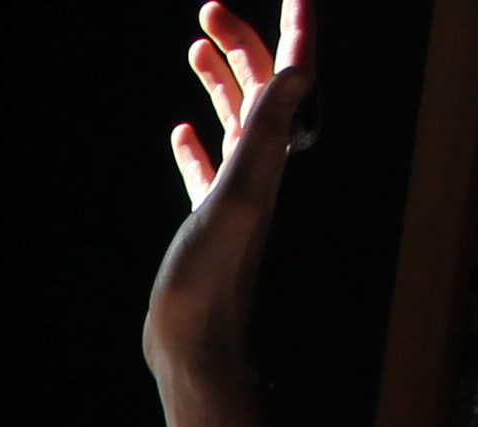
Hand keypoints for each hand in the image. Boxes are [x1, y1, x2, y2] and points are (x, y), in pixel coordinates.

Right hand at [150, 1, 313, 376]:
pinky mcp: (207, 221)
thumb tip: (297, 70)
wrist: (196, 343)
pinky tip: (180, 132)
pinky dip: (196, 141)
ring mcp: (233, 193)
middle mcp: (260, 167)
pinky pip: (206, 167)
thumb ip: (266, 134)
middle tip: (210, 10)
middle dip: (243, 41)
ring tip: (196, 46)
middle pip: (260, 87)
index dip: (295, 28)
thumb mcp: (239, 196)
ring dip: (220, 78)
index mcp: (270, 154)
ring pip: (233, 119)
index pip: (291, 75)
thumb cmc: (212, 279)